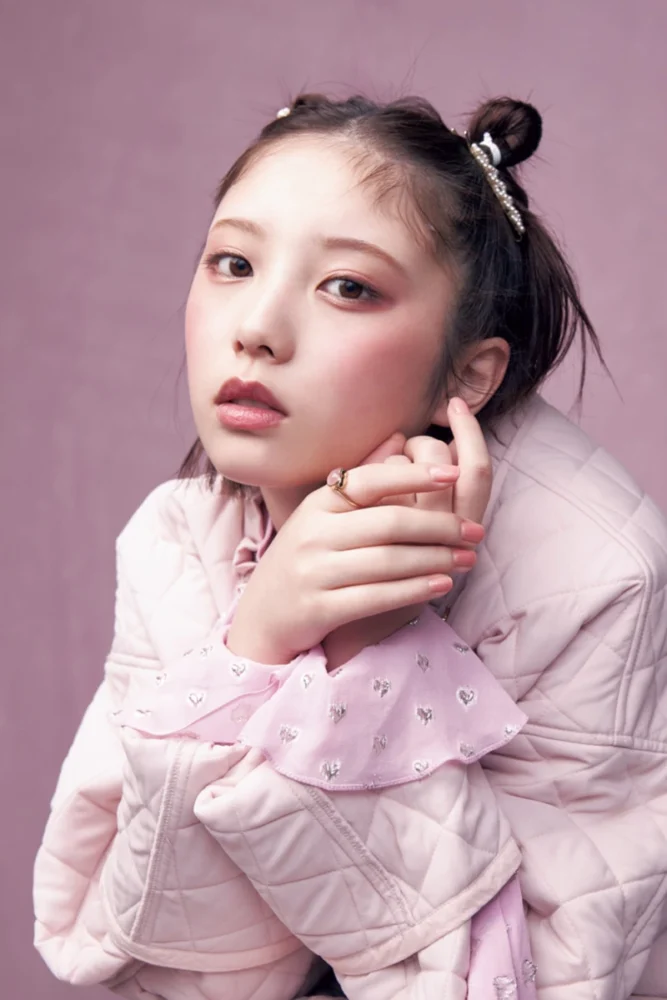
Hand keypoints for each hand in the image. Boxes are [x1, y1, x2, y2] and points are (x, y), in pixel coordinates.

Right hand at [322, 398, 491, 665]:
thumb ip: (363, 479)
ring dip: (435, 559)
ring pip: (389, 561)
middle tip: (474, 531)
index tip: (454, 472)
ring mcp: (314, 571)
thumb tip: (401, 436)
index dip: (414, 474)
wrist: (264, 616)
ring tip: (466, 558)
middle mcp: (313, 533)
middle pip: (389, 522)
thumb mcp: (324, 515)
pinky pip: (376, 597)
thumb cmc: (306, 559)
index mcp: (318, 504)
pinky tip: (441, 585)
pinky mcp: (319, 608)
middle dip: (439, 526)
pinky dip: (414, 590)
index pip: (370, 480)